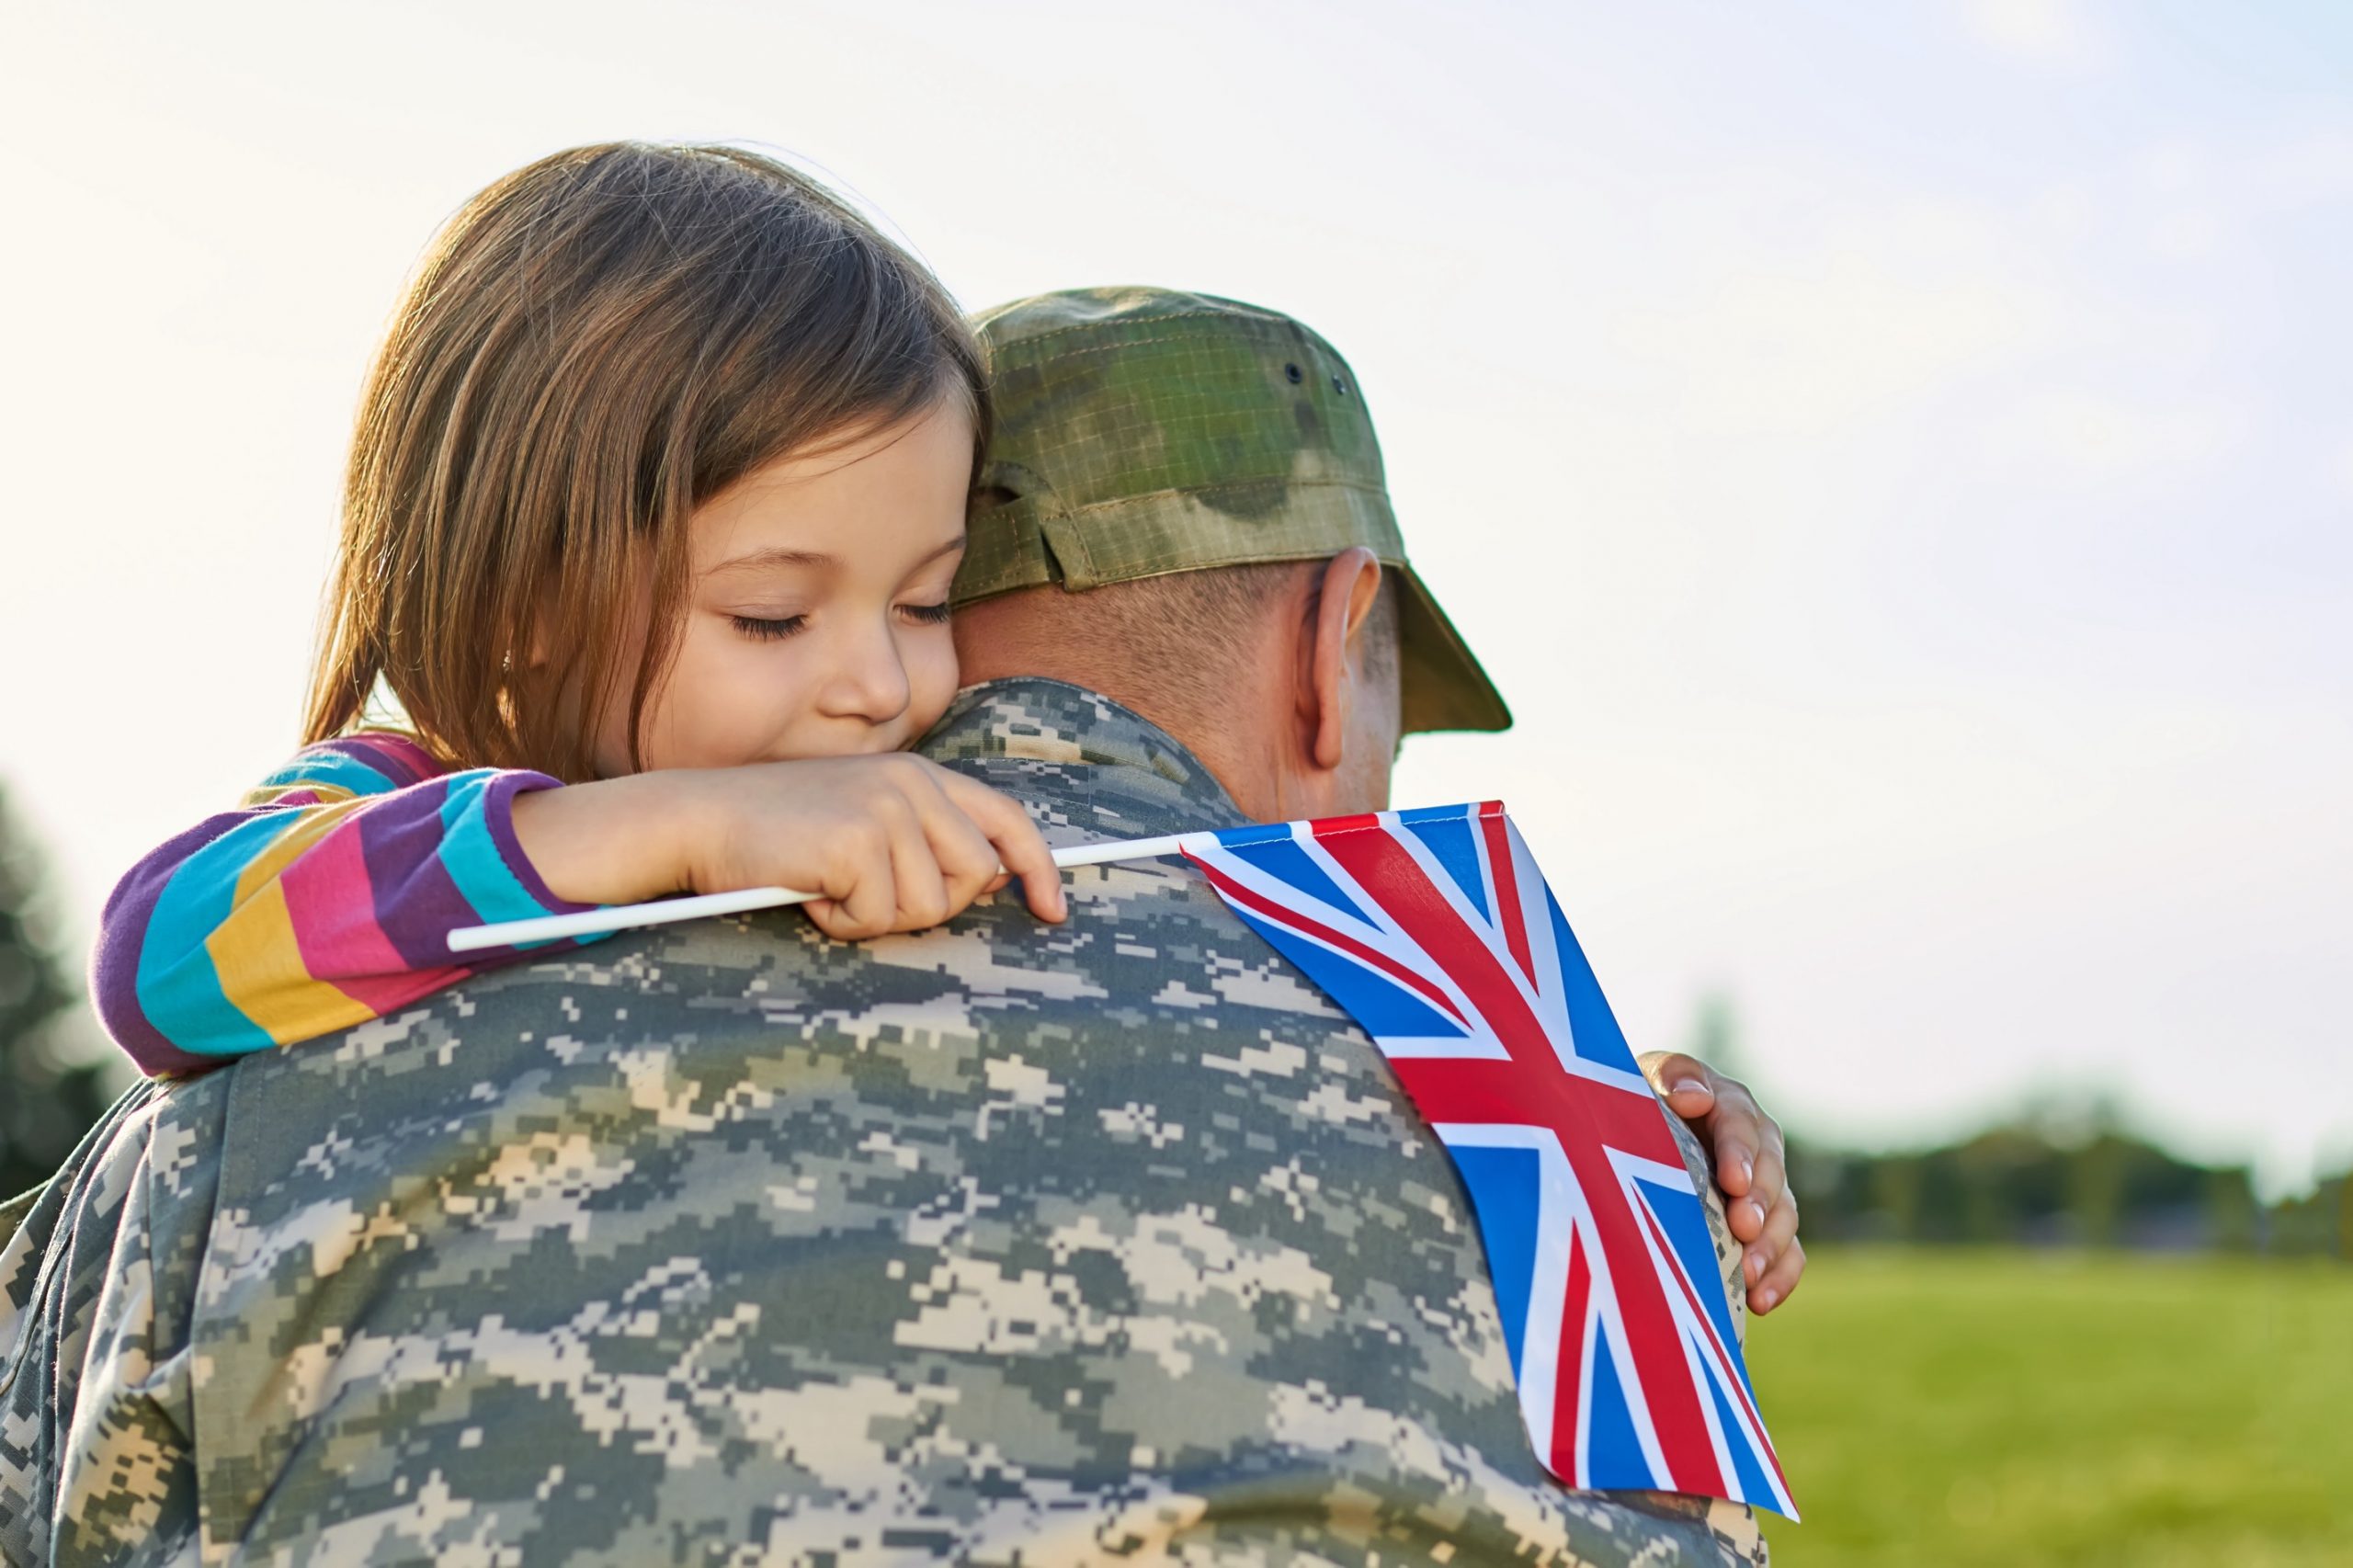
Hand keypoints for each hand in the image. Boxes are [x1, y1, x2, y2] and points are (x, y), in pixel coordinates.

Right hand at [682, 755, 1066, 939]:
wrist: (700, 818)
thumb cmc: (780, 833)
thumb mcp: (863, 820)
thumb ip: (925, 839)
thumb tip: (991, 879)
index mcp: (920, 775)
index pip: (1006, 818)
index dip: (1038, 868)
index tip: (1054, 910)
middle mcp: (911, 783)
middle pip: (974, 876)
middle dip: (929, 906)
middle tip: (868, 898)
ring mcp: (885, 810)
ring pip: (927, 906)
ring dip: (875, 917)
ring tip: (830, 887)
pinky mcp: (856, 842)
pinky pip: (878, 916)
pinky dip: (842, 921)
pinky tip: (809, 891)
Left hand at [1639, 1051, 1802, 1315]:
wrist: (1625, 1142)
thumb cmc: (1632, 1106)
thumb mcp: (1641, 1082)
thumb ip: (1669, 1078)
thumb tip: (1696, 1095)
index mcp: (1725, 1102)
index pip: (1739, 1123)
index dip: (1739, 1153)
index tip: (1733, 1182)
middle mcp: (1752, 1142)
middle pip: (1770, 1171)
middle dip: (1759, 1202)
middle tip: (1742, 1227)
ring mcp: (1761, 1186)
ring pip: (1783, 1213)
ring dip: (1769, 1245)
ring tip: (1749, 1273)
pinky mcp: (1763, 1225)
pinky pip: (1786, 1252)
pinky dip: (1779, 1276)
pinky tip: (1760, 1301)